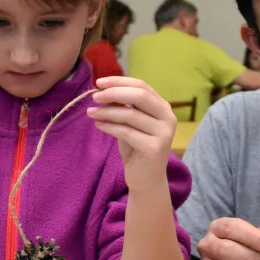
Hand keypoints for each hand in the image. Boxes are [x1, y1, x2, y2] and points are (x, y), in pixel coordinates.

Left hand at [88, 77, 176, 191]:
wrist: (146, 178)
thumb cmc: (137, 148)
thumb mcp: (130, 123)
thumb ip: (123, 107)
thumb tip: (103, 90)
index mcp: (163, 107)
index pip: (142, 86)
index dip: (120, 81)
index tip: (99, 82)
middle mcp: (168, 118)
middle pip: (139, 96)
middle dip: (114, 93)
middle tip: (94, 96)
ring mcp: (163, 133)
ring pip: (130, 114)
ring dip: (107, 112)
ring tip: (91, 112)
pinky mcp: (155, 148)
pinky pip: (126, 132)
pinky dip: (109, 127)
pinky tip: (99, 125)